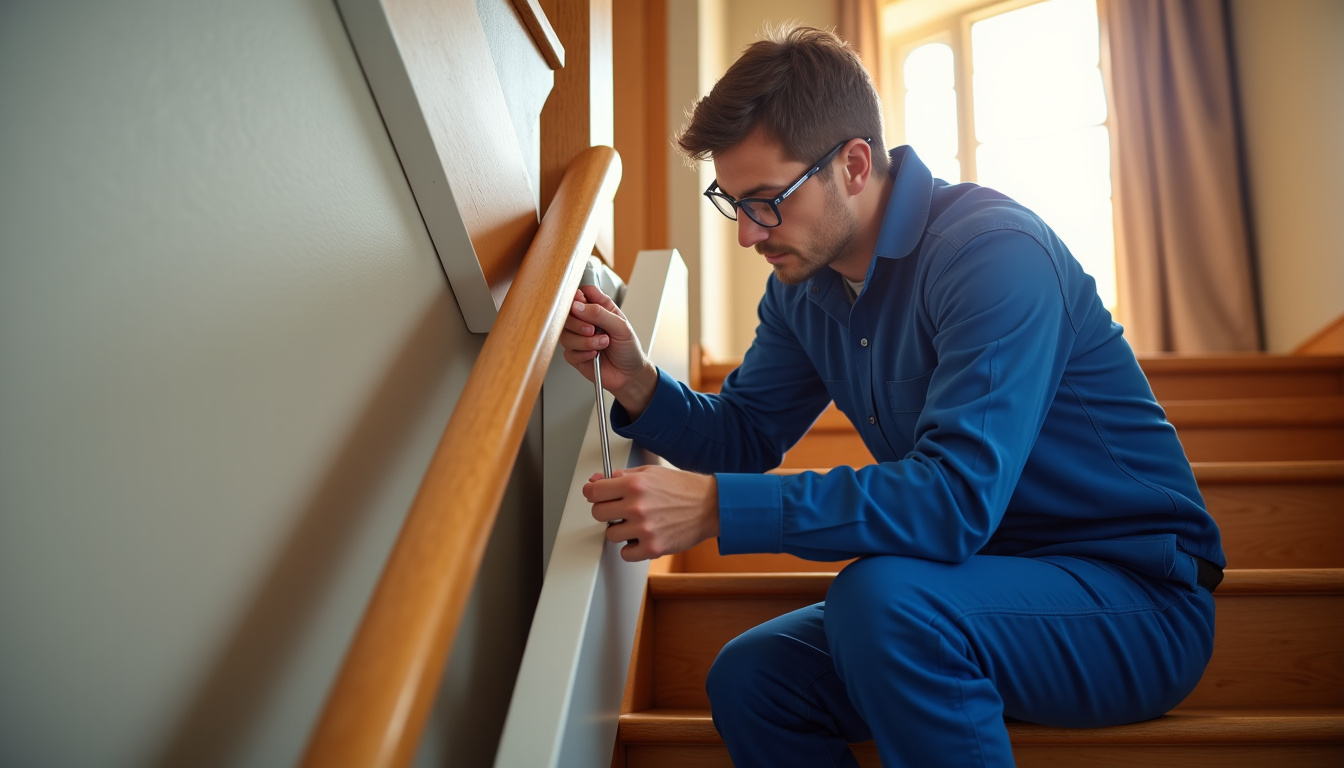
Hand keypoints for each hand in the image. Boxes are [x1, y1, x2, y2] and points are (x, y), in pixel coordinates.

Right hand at [560, 284, 657, 416]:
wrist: (630, 375)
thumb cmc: (629, 349)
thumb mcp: (621, 326)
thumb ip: (600, 313)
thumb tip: (578, 306)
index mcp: (599, 309)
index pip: (582, 294)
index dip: (579, 297)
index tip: (583, 303)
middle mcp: (586, 322)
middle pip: (567, 313)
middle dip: (579, 323)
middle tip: (593, 330)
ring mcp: (579, 338)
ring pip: (565, 334)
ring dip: (585, 341)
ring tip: (602, 344)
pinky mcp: (575, 355)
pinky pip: (568, 352)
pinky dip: (583, 353)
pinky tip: (595, 355)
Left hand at [583, 465, 719, 561]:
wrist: (710, 506)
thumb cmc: (683, 488)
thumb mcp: (650, 473)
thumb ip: (621, 476)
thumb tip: (597, 480)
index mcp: (634, 484)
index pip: (594, 491)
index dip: (592, 492)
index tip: (595, 495)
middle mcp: (637, 506)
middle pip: (598, 513)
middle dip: (607, 511)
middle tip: (620, 509)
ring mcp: (644, 529)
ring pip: (610, 534)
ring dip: (620, 530)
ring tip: (636, 523)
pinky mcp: (653, 548)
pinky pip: (625, 554)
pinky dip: (631, 548)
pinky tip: (642, 537)